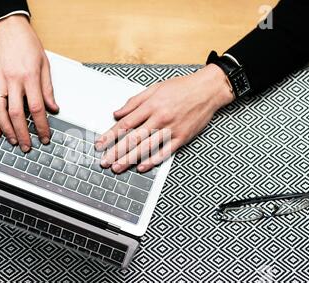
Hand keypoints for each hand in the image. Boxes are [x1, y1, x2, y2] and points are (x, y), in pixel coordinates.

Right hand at [0, 15, 58, 151]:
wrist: (6, 28)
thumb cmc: (26, 43)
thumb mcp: (44, 64)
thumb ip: (48, 88)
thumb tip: (53, 108)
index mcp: (29, 77)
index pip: (36, 108)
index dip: (41, 126)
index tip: (44, 136)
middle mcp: (12, 80)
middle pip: (17, 114)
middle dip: (23, 133)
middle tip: (28, 146)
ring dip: (7, 130)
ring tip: (14, 141)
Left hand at [95, 64, 234, 172]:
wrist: (208, 89)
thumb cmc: (182, 87)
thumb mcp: (154, 88)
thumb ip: (134, 102)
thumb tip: (117, 113)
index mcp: (151, 105)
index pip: (125, 123)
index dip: (110, 135)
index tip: (100, 144)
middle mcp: (159, 117)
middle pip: (133, 138)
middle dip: (116, 151)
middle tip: (105, 161)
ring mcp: (171, 128)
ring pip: (147, 147)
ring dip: (130, 159)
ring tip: (118, 167)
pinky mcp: (182, 137)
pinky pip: (165, 151)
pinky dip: (153, 160)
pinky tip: (142, 166)